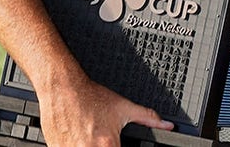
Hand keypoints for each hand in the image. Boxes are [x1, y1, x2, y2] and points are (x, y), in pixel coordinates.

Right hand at [37, 72, 173, 146]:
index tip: (114, 143)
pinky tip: (76, 138)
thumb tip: (167, 125)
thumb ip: (148, 118)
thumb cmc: (90, 97)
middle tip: (98, 138)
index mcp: (108, 146)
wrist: (62, 88)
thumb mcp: (124, 107)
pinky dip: (73, 146)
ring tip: (86, 137)